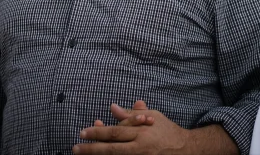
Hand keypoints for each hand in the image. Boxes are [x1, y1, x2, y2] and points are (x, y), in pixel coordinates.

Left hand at [74, 102, 190, 154]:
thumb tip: (112, 108)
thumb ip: (130, 115)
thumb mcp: (151, 117)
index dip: (98, 132)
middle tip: (75, 148)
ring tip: (82, 153)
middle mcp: (139, 148)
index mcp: (141, 132)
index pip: (115, 132)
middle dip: (91, 148)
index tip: (83, 132)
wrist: (184, 149)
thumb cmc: (166, 130)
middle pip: (111, 148)